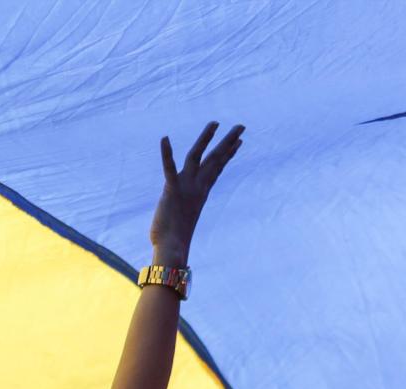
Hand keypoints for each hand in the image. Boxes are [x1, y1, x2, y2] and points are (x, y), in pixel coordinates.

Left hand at [150, 122, 243, 265]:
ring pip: (197, 156)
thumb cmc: (174, 239)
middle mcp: (197, 187)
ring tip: (215, 123)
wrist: (171, 249)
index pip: (217, 168)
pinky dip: (167, 154)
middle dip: (228, 141)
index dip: (228, 153)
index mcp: (201, 192)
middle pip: (215, 159)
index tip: (239, 142)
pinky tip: (164, 138)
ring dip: (206, 138)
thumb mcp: (183, 218)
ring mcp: (186, 187)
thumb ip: (185, 212)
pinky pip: (169, 168)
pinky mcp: (172, 191)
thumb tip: (188, 215)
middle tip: (241, 126)